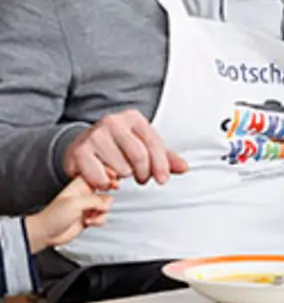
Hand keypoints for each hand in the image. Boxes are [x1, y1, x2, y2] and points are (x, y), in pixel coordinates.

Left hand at [23, 177, 111, 252]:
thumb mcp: (75, 203)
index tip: (113, 181)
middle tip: (103, 203)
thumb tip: (107, 203)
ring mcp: (87, 206)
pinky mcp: (90, 218)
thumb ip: (95, 200)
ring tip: (90, 215)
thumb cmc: (53, 216)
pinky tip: (88, 221)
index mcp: (79, 185)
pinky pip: (103, 217)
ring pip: (106, 206)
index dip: (106, 177)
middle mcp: (85, 195)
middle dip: (106, 199)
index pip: (96, 175)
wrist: (47, 232)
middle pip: (106, 191)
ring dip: (101, 213)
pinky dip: (99, 221)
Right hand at [62, 111, 187, 187]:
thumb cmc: (118, 147)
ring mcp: (94, 135)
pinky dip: (106, 184)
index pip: (154, 143)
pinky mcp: (79, 151)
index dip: (161, 165)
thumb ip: (165, 158)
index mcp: (133, 118)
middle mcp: (112, 122)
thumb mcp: (144, 148)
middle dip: (143, 173)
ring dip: (122, 177)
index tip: (162, 179)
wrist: (84, 146)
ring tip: (118, 172)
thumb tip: (184, 167)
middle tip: (140, 178)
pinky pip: (101, 177)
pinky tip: (106, 179)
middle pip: (139, 156)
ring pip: (121, 168)